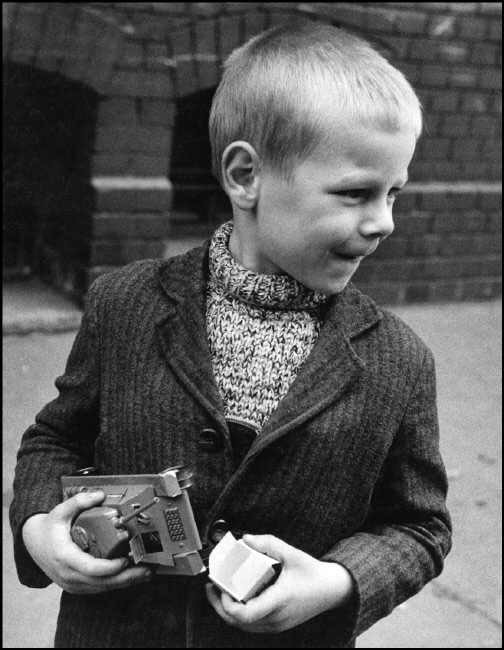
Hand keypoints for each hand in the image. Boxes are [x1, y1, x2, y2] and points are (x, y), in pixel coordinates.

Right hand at [22, 490, 153, 593]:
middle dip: (126, 577)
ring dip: (125, 582)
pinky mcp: (77, 585)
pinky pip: (99, 587)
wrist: (33, 543)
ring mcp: (72, 583)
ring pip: (102, 587)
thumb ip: (79, 501)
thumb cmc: (49, 527)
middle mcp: (68, 575)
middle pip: (100, 582)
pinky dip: (116, 583)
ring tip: (146, 573)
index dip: (109, 567)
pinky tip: (133, 576)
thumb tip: (100, 494)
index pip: (89, 568)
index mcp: (64, 557)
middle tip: (147, 570)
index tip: (125, 560)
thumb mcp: (60, 510)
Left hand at [205, 534, 354, 632]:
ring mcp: (277, 624)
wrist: (333, 590)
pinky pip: (253, 625)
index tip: (221, 587)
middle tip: (212, 587)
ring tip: (219, 591)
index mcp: (279, 601)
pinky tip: (236, 598)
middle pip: (239, 623)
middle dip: (219, 606)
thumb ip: (268, 543)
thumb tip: (246, 539)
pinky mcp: (277, 624)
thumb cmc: (313, 573)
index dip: (227, 605)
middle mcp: (276, 617)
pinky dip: (240, 614)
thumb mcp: (292, 553)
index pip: (246, 615)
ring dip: (228, 611)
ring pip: (244, 627)